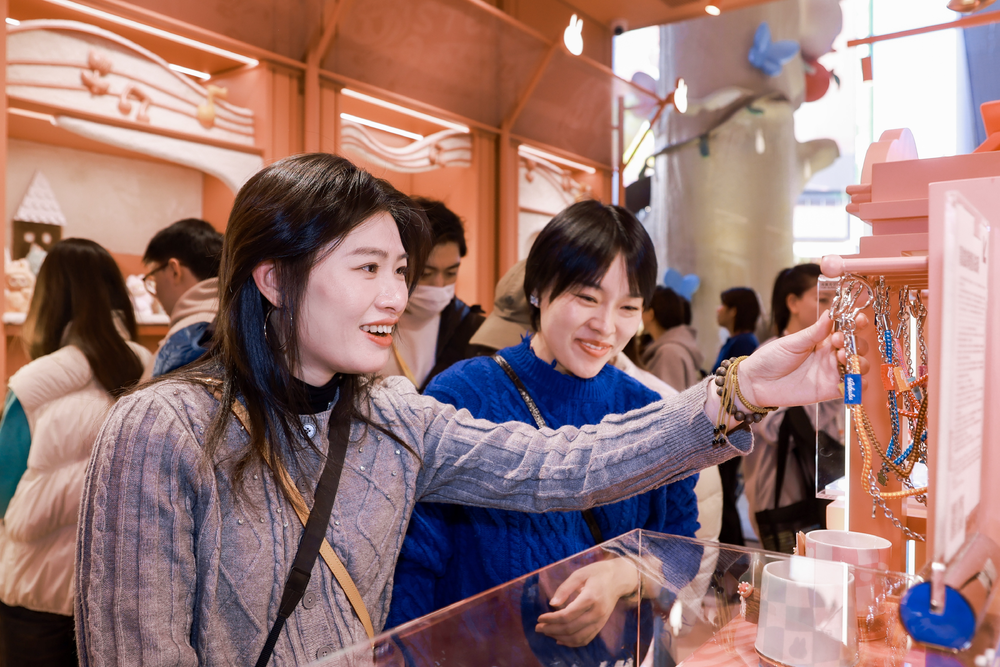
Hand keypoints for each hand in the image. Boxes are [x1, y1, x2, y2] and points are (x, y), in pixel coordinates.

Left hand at [535, 559, 637, 646]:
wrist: (619, 579)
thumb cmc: (597, 573)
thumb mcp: (579, 574)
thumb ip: (565, 588)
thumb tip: (552, 603)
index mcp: (590, 598)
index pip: (567, 615)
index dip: (551, 619)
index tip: (539, 617)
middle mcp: (596, 613)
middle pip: (571, 628)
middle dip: (551, 629)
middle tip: (538, 627)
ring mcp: (600, 621)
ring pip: (578, 637)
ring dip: (560, 638)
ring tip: (546, 633)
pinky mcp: (601, 625)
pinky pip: (586, 639)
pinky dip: (572, 643)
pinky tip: (561, 640)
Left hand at [737, 310, 870, 407]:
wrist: (756, 382)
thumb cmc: (771, 358)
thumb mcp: (792, 342)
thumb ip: (814, 332)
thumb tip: (831, 313)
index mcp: (822, 339)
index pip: (846, 329)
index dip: (856, 323)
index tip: (858, 320)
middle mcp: (830, 355)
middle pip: (857, 347)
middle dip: (856, 342)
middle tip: (838, 341)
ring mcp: (831, 372)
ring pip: (858, 366)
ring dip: (858, 361)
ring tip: (842, 356)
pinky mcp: (830, 390)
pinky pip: (852, 388)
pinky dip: (859, 384)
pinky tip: (855, 379)